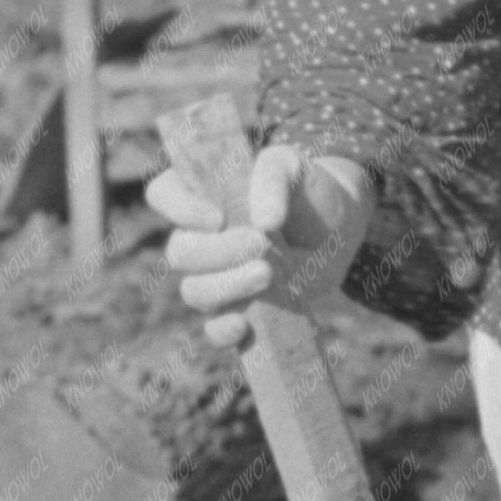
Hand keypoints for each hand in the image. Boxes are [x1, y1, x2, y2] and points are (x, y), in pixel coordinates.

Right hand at [144, 141, 373, 350]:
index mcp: (199, 193)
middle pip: (179, 252)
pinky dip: (223, 331)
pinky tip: (243, 324)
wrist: (337, 230)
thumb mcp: (294, 168)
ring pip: (194, 291)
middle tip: (261, 243)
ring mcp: (214, 276)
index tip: (218, 218)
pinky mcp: (235, 308)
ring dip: (227, 288)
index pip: (162, 195)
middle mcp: (198, 237)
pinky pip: (213, 329)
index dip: (180, 209)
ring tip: (269, 275)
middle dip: (218, 252)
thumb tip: (263, 222)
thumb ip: (273, 180)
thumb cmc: (305, 190)